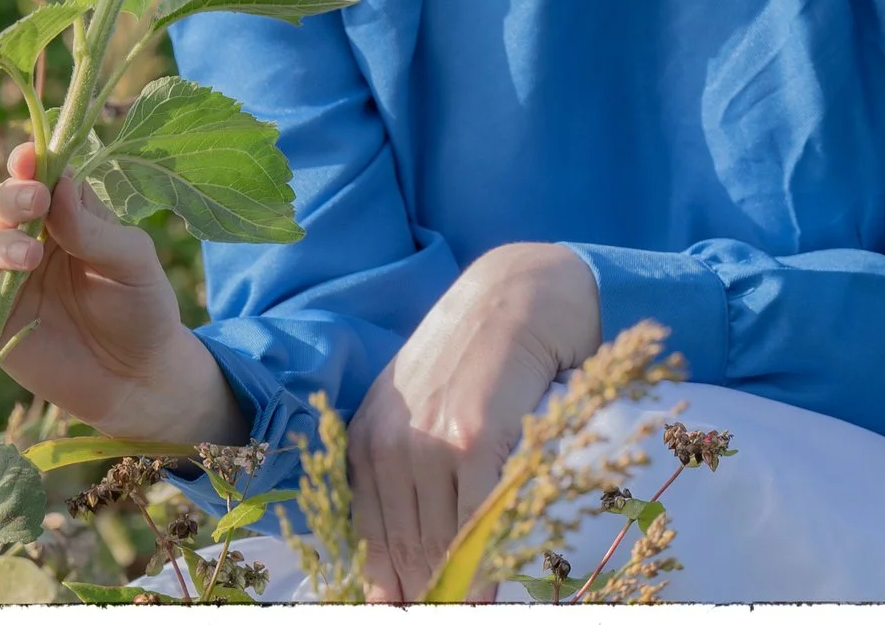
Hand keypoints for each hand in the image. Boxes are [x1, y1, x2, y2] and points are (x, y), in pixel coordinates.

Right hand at [0, 141, 248, 446]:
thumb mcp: (131, 261)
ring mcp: (12, 283)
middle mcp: (33, 242)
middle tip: (34, 204)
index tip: (29, 159)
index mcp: (69, 217)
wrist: (138, 376)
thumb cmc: (141, 306)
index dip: (30, 164)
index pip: (42, 179)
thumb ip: (94, 229)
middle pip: (5, 207)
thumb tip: (60, 184)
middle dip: (13, 199)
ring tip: (30, 258)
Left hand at [348, 242, 602, 603]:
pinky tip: (492, 588)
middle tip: (450, 609)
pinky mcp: (477, 436)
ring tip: (473, 604)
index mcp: (364, 441)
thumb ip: (402, 478)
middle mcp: (388, 443)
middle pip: (406, 551)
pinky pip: (477, 520)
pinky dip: (486, 561)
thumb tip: (394, 579)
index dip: (396, 588)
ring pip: (440, 542)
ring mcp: (431, 440)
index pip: (370, 543)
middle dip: (430, 590)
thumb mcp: (420, 408)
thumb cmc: (474, 355)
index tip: (416, 609)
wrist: (519, 291)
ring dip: (458, 583)